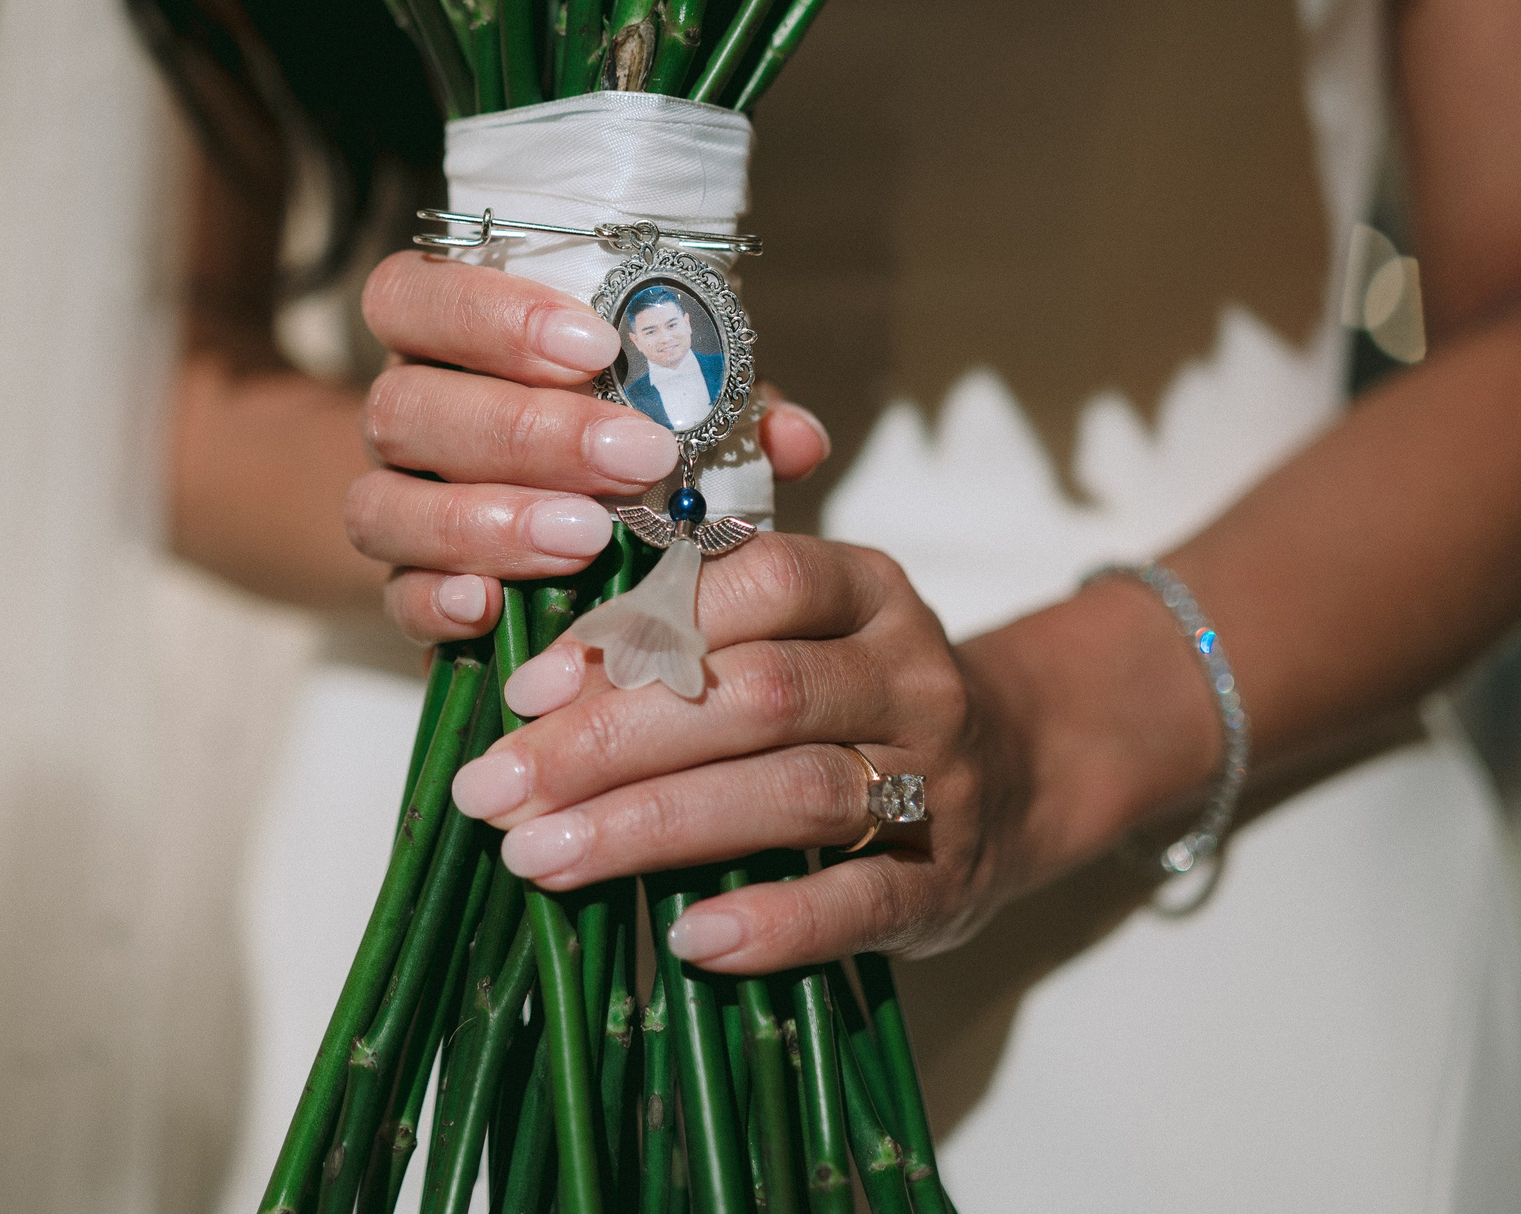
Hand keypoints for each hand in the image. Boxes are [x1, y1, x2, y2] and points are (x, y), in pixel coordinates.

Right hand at [352, 250, 830, 640]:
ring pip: (382, 504)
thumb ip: (724, 409)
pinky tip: (489, 607)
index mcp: (449, 339)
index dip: (492, 315)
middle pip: (405, 404)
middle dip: (525, 431)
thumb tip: (794, 438)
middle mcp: (406, 415)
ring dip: (486, 520)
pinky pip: (391, 598)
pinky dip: (435, 602)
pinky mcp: (402, 593)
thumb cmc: (619, 439)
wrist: (553, 538)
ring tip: (584, 539)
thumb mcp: (676, 409)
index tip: (598, 345)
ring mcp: (394, 504)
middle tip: (630, 458)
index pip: (415, 295)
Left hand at [446, 532, 1033, 972]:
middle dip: (610, 742)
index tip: (526, 688)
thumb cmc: (856, 696)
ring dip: (656, 826)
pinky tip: (689, 937)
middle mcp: (908, 672)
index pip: (756, 582)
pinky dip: (774, 921)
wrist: (1024, 774)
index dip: (637, 627)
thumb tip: (532, 679)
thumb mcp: (799, 629)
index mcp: (864, 589)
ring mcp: (937, 778)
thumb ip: (691, 629)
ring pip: (794, 792)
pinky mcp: (947, 883)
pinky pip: (861, 902)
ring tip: (544, 858)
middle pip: (757, 694)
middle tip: (496, 789)